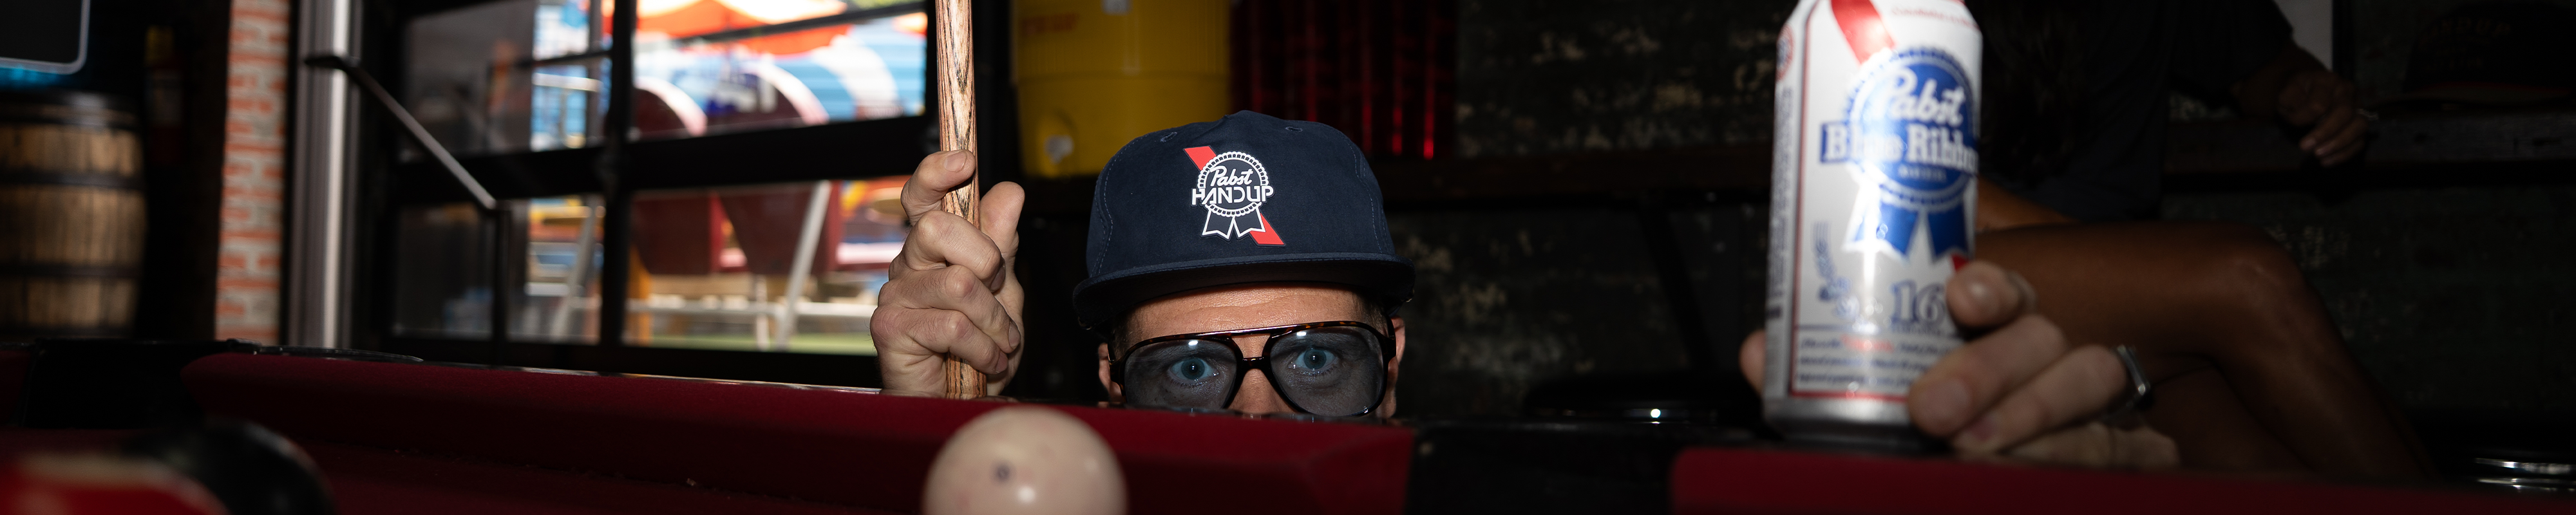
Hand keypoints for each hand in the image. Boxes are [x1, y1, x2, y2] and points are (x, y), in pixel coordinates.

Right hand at [870, 150, 1027, 395]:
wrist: (965, 402)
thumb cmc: (982, 344)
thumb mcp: (1005, 289)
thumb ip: (1002, 242)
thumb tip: (1008, 191)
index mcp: (933, 246)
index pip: (923, 195)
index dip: (936, 172)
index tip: (964, 160)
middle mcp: (908, 263)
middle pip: (939, 227)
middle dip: (986, 259)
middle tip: (996, 290)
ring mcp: (895, 294)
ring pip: (958, 283)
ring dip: (995, 319)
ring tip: (998, 341)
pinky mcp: (889, 327)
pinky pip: (952, 325)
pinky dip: (984, 348)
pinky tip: (986, 361)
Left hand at [1740, 262, 2177, 468]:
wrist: (1970, 471)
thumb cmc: (1929, 415)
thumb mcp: (1868, 393)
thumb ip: (1819, 370)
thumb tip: (1757, 353)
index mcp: (1987, 323)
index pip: (1999, 286)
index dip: (1987, 286)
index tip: (1960, 297)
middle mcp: (2045, 349)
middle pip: (2040, 339)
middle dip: (1990, 371)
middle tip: (1936, 412)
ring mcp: (2089, 398)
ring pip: (2088, 385)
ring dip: (2034, 417)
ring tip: (1976, 450)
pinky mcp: (2123, 448)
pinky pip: (2127, 450)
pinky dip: (2108, 458)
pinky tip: (2082, 472)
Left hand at [2277, 69, 2365, 166]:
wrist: (2306, 93)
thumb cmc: (2296, 95)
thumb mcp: (2286, 93)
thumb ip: (2291, 99)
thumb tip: (2308, 112)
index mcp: (2327, 81)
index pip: (2319, 103)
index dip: (2303, 117)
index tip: (2290, 122)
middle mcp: (2347, 91)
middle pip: (2344, 113)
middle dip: (2324, 133)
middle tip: (2304, 147)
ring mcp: (2358, 107)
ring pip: (2360, 125)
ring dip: (2339, 144)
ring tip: (2318, 156)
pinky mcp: (2359, 123)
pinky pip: (2360, 140)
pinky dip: (2345, 153)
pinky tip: (2327, 161)